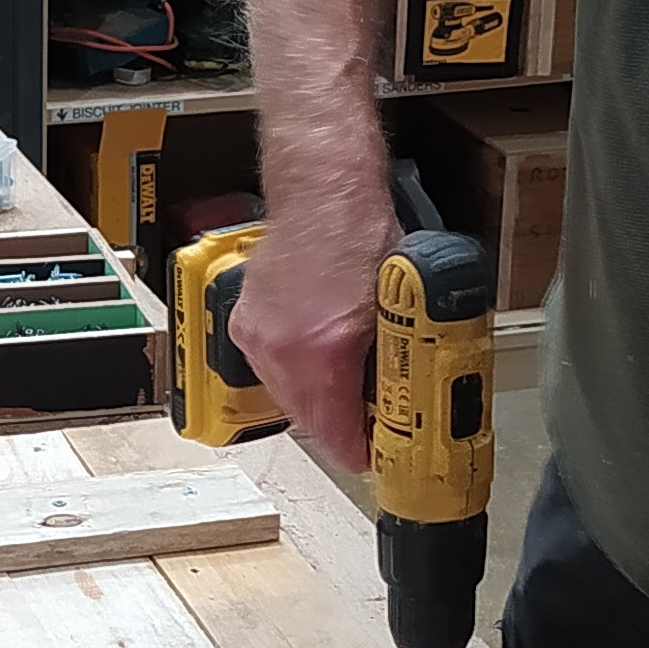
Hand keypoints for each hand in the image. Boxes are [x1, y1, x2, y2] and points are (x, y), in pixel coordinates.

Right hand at [227, 231, 391, 471]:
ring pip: (287, 396)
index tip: (372, 457)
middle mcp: (281, 349)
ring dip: (316, 400)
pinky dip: (294, 374)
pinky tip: (317, 360)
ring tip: (344, 390)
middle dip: (338, 427)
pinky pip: (270, 369)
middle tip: (367, 425)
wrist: (320, 190)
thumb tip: (402, 401)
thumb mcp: (395, 306)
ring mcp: (258, 336)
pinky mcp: (247, 322)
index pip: (334, 430)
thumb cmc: (359, 231)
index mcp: (320, 350)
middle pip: (308, 419)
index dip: (357, 451)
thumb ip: (391, 362)